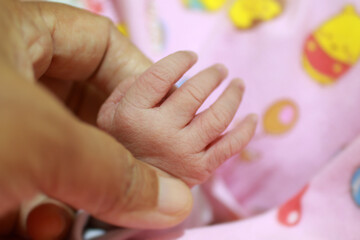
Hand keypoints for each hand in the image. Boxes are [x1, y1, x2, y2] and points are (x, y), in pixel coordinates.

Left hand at [0, 1, 191, 238]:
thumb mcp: (36, 140)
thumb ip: (113, 170)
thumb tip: (177, 202)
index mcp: (14, 32)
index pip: (100, 45)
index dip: (141, 77)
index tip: (165, 118)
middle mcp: (6, 72)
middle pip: (83, 105)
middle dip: (108, 151)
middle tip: (134, 179)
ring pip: (54, 152)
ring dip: (68, 195)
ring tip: (63, 220)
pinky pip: (24, 182)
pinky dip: (33, 217)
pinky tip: (32, 230)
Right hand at [98, 51, 257, 185]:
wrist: (130, 188)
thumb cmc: (123, 142)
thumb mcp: (111, 112)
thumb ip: (131, 87)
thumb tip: (169, 73)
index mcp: (133, 116)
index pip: (160, 76)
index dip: (180, 60)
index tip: (192, 56)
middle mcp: (160, 133)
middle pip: (194, 93)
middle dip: (212, 75)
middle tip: (221, 70)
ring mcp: (183, 152)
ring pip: (218, 116)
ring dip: (233, 96)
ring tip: (238, 84)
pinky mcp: (200, 169)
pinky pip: (230, 147)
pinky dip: (245, 131)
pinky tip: (251, 118)